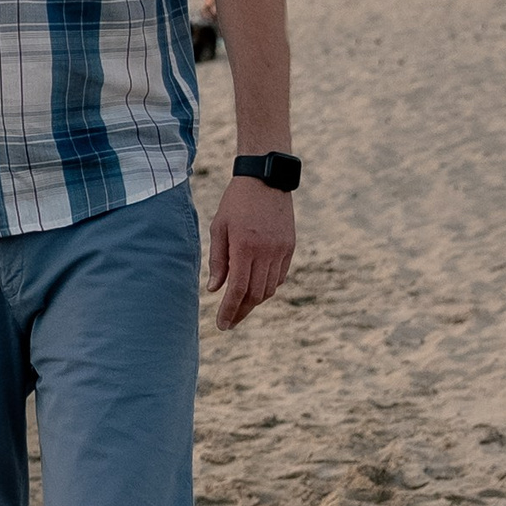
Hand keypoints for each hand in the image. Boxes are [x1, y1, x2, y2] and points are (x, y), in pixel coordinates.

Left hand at [205, 176, 296, 328]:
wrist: (266, 180)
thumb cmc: (235, 202)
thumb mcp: (219, 227)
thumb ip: (218, 259)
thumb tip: (214, 289)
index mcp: (245, 247)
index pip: (238, 289)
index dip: (229, 310)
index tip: (222, 325)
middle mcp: (266, 252)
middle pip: (256, 294)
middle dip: (241, 311)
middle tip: (228, 322)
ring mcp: (281, 251)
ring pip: (270, 288)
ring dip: (254, 301)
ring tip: (239, 306)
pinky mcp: (290, 248)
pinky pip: (280, 276)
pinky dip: (268, 286)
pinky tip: (256, 288)